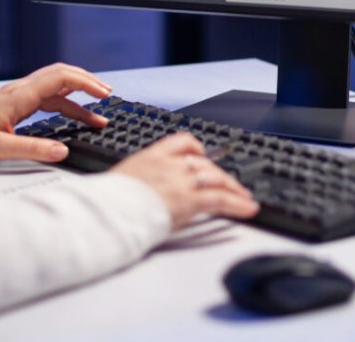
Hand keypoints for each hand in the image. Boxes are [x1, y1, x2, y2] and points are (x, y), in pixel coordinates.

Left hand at [0, 62, 111, 161]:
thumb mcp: (0, 148)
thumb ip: (33, 149)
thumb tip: (62, 151)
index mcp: (21, 95)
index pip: (61, 78)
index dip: (85, 83)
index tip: (103, 94)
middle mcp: (23, 89)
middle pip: (63, 74)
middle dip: (88, 81)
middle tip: (107, 94)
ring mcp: (22, 93)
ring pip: (58, 84)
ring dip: (80, 93)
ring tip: (98, 111)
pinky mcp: (21, 101)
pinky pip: (51, 95)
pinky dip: (68, 101)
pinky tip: (77, 113)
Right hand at [112, 133, 259, 228]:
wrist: (107, 212)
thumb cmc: (109, 201)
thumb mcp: (124, 177)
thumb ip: (142, 176)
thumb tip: (148, 186)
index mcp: (152, 155)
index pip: (183, 141)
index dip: (197, 149)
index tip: (204, 155)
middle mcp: (170, 164)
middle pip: (204, 163)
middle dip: (221, 174)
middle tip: (232, 184)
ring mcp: (180, 181)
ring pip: (216, 178)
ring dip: (234, 188)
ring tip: (245, 197)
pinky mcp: (189, 200)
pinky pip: (220, 199)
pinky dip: (237, 203)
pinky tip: (248, 208)